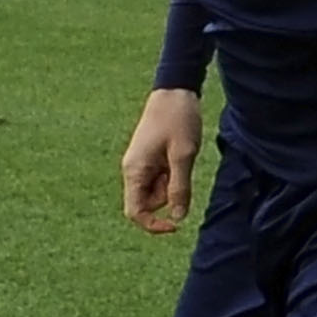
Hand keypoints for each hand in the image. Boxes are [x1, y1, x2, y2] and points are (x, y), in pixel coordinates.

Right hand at [121, 87, 200, 231]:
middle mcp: (132, 170)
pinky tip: (180, 153)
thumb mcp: (184, 155)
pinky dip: (173, 173)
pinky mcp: (149, 158)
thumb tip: (178, 217)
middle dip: (168, 196)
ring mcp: (140, 164)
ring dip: (172, 183)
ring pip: (156, 190)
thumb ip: (180, 187)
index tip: (176, 225)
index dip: (153, 224)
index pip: (135, 212)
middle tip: (181, 169)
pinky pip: (161, 177)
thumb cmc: (178, 120)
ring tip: (181, 156)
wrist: (175, 91)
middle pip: (148, 202)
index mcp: (134, 171)